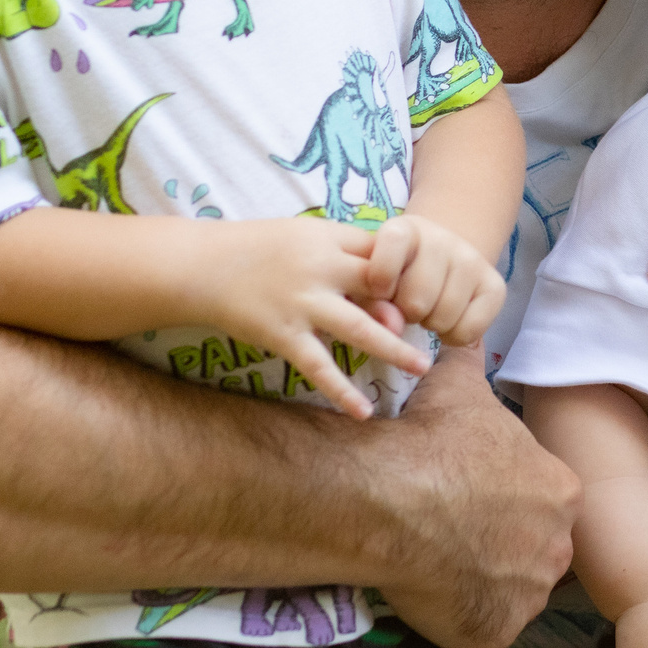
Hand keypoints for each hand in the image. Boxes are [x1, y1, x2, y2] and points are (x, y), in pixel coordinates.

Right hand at [198, 219, 429, 416]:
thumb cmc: (261, 249)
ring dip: (392, 349)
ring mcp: (302, 303)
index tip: (434, 288)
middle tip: (445, 327)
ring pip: (357, 329)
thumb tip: (390, 282)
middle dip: (413, 309)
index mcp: (330, 240)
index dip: (410, 272)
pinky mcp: (282, 334)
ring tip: (421, 367)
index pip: (384, 254)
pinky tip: (362, 411)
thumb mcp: (307, 236)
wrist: (202, 267)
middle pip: (380, 289)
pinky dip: (340, 390)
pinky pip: (317, 366)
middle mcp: (321, 270)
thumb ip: (348, 254)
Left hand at [363, 214, 505, 346]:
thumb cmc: (395, 272)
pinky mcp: (496, 286)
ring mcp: (473, 261)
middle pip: (416, 301)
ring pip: (442, 319)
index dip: (379, 280)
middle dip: (406, 313)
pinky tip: (449, 320)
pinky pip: (469, 331)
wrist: (439, 256)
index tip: (380, 291)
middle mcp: (443, 239)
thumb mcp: (371, 275)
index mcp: (405, 229)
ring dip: (430, 324)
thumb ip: (369, 300)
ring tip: (428, 310)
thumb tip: (394, 328)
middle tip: (407, 304)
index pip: (391, 245)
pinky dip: (453, 337)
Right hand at [371, 345, 580, 647]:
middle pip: (535, 552)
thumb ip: (474, 358)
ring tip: (442, 577)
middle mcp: (557, 547)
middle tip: (458, 539)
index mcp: (561, 491)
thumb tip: (473, 324)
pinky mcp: (490, 635)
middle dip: (505, 549)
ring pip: (512, 599)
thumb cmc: (432, 438)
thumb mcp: (461, 387)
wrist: (391, 496)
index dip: (509, 503)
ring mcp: (525, 597)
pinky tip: (444, 640)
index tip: (477, 502)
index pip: (544, 503)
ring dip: (485, 593)